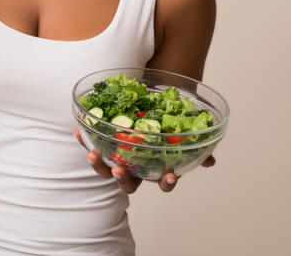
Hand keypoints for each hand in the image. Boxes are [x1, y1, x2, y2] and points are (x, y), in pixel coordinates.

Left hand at [73, 128, 215, 193]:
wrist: (148, 106)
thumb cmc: (165, 124)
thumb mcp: (181, 134)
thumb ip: (195, 147)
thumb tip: (211, 160)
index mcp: (156, 168)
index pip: (163, 183)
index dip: (166, 182)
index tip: (169, 176)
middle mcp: (136, 168)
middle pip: (128, 183)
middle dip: (123, 179)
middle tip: (118, 170)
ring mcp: (118, 158)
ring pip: (106, 170)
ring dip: (98, 165)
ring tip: (93, 154)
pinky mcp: (103, 145)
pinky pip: (91, 146)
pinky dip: (84, 141)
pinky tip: (78, 133)